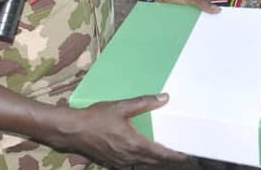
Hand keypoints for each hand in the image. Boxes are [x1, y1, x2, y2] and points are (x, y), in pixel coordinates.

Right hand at [63, 95, 188, 166]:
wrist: (72, 131)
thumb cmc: (96, 118)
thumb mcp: (121, 106)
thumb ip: (144, 103)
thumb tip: (165, 98)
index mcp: (135, 145)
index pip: (162, 154)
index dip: (176, 155)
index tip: (187, 155)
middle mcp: (130, 158)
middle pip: (155, 162)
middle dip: (167, 159)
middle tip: (180, 153)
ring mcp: (120, 163)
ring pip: (143, 164)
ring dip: (155, 160)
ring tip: (163, 154)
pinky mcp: (111, 163)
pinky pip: (132, 165)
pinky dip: (141, 161)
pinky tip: (141, 154)